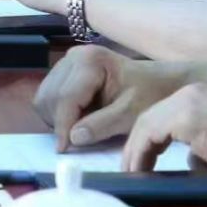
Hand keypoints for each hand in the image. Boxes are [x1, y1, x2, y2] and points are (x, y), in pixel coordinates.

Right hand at [34, 45, 185, 148]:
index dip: (63, 126)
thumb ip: (102, 125)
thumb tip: (72, 138)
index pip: (65, 98)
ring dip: (57, 118)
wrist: (162, 81)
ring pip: (45, 96)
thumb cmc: (151, 95)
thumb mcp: (131, 114)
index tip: (64, 150)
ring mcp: (67, 61)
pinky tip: (78, 118)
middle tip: (74, 141)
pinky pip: (50, 95)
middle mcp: (73, 56)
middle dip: (59, 122)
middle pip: (49, 96)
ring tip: (80, 128)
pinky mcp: (65, 70)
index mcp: (90, 61)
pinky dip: (58, 112)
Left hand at [123, 84, 206, 176]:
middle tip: (130, 168)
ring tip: (132, 173)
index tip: (143, 160)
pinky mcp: (182, 117)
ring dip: (135, 151)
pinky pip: (149, 135)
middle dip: (137, 145)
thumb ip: (201, 150)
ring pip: (145, 125)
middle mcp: (187, 94)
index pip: (163, 117)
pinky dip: (140, 153)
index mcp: (198, 97)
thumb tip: (188, 162)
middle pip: (149, 118)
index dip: (149, 139)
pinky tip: (139, 169)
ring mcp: (183, 102)